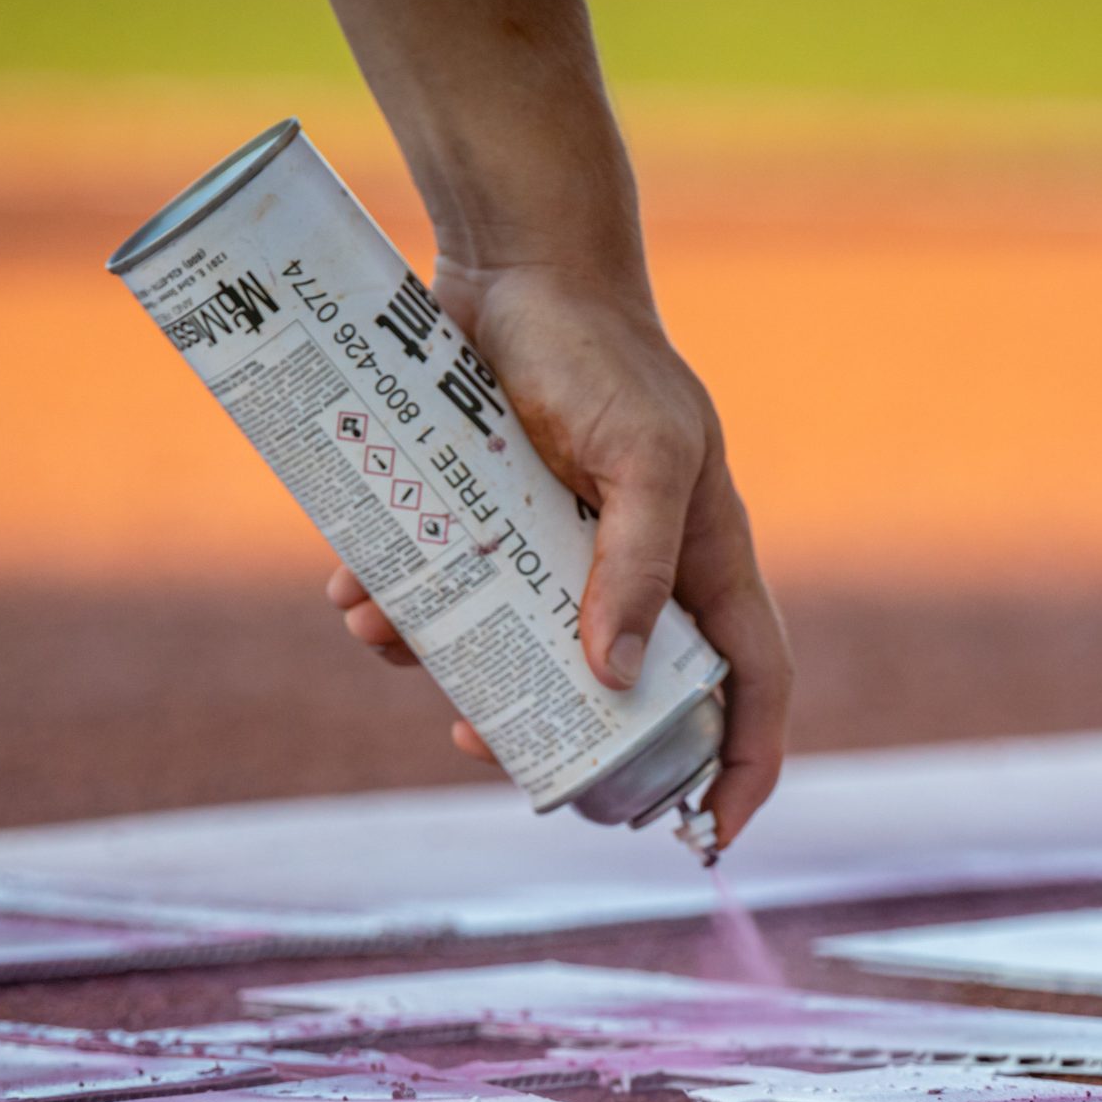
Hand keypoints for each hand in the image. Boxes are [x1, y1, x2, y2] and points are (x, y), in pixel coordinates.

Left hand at [326, 263, 791, 848]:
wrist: (510, 263)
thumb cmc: (601, 352)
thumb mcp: (642, 453)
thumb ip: (635, 564)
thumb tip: (612, 679)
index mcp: (704, 561)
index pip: (750, 685)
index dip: (741, 767)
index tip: (709, 838)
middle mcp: (635, 570)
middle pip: (613, 694)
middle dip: (545, 735)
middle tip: (489, 752)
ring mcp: (556, 550)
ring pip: (507, 650)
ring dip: (440, 662)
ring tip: (385, 638)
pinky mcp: (482, 521)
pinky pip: (439, 593)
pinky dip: (392, 604)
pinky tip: (351, 591)